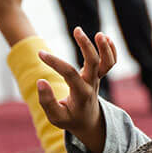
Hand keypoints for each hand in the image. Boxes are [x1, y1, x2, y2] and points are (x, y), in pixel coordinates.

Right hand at [37, 27, 116, 152]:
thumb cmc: (69, 119)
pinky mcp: (98, 75)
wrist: (88, 123)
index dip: (55, 62)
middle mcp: (91, 85)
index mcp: (81, 95)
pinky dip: (111, 50)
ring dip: (105, 47)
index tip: (40, 53)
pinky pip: (110, 63)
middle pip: (94, 63)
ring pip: (107, 63)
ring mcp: (97, 79)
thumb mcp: (55, 117)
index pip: (70, 74)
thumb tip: (41, 81)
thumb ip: (47, 101)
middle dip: (86, 45)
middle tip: (77, 29)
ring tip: (98, 34)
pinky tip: (104, 38)